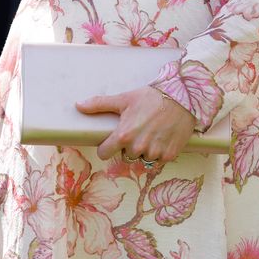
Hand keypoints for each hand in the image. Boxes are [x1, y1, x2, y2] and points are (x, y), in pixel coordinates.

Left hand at [76, 84, 195, 163]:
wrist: (181, 98)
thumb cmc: (150, 97)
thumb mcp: (123, 99)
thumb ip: (99, 104)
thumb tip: (78, 106)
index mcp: (124, 135)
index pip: (105, 153)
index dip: (106, 148)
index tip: (109, 143)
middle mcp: (138, 147)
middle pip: (126, 156)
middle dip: (129, 147)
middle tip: (136, 131)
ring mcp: (155, 153)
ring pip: (142, 160)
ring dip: (144, 151)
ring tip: (150, 133)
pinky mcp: (169, 155)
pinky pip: (158, 161)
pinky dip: (159, 152)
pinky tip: (161, 138)